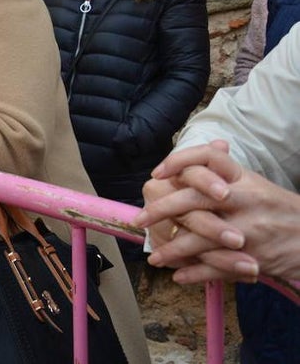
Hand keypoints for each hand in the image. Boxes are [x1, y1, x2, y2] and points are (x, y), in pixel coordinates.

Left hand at [135, 141, 299, 283]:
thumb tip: (214, 144)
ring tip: (155, 257)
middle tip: (139, 218)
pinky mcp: (253, 259)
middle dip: (161, 209)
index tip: (158, 174)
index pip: (208, 157)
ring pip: (200, 239)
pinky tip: (178, 275)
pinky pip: (217, 268)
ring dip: (172, 249)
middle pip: (194, 199)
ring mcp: (249, 231)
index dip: (179, 161)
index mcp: (244, 179)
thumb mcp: (258, 184)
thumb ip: (230, 171)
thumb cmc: (280, 211)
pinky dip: (196, 274)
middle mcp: (245, 201)